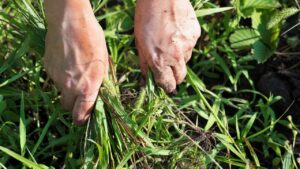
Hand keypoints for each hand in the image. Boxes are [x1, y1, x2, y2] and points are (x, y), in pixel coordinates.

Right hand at [44, 4, 107, 124]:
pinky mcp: (47, 68)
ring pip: (61, 91)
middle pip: (68, 107)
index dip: (83, 119)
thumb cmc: (93, 40)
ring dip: (68, 88)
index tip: (85, 118)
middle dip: (74, 105)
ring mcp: (56, 78)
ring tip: (76, 71)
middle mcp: (70, 86)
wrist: (70, 21)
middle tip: (81, 96)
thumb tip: (100, 94)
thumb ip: (100, 82)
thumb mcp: (104, 63)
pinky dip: (61, 76)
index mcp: (87, 87)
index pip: (81, 115)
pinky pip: (54, 78)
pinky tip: (67, 62)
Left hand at [134, 0, 200, 92]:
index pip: (167, 84)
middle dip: (175, 77)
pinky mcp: (195, 35)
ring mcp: (188, 46)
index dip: (166, 86)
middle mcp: (176, 57)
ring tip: (170, 43)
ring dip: (179, 58)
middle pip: (180, 77)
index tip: (165, 85)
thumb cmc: (145, 18)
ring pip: (186, 60)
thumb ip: (145, 63)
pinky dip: (185, 44)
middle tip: (169, 69)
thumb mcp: (139, 43)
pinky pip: (191, 46)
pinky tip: (177, 32)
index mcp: (159, 61)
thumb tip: (146, 79)